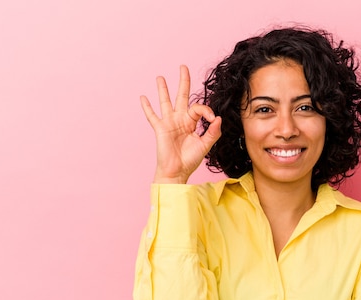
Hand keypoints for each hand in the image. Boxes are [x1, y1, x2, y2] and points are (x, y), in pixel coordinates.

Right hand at [140, 65, 221, 183]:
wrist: (177, 171)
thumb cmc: (190, 160)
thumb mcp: (205, 145)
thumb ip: (213, 132)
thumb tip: (217, 118)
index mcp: (192, 122)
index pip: (199, 108)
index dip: (206, 110)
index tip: (211, 119)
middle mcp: (180, 119)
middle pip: (182, 96)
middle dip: (183, 82)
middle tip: (183, 67)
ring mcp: (169, 123)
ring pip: (165, 102)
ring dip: (163, 89)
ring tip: (160, 77)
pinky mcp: (160, 128)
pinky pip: (152, 116)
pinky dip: (147, 107)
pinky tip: (143, 98)